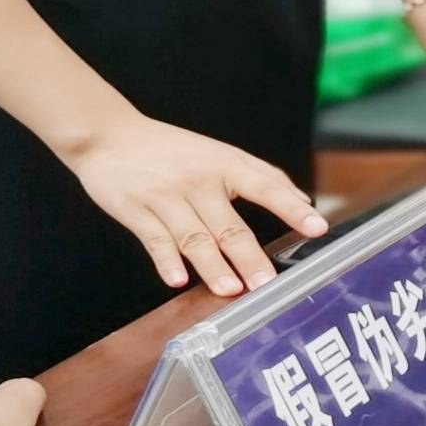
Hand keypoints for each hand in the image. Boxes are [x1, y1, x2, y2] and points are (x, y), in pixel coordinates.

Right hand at [61, 110, 324, 298]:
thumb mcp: (219, 153)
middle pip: (228, 224)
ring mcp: (165, 198)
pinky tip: (177, 280)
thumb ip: (260, 176)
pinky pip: (154, 240)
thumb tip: (303, 201)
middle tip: (267, 283)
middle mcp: (197, 181)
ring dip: (213, 265)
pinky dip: (166, 261)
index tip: (316, 227)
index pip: (264, 185)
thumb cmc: (171, 149)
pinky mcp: (136, 212)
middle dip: (249, 256)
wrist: (109, 135)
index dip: (291, 207)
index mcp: (223, 164)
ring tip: (231, 290)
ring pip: (194, 237)